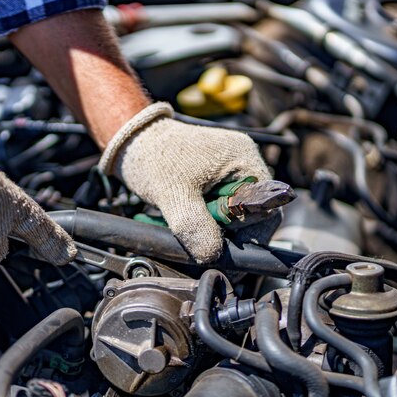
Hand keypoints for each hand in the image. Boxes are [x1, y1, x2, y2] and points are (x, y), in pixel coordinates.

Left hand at [100, 103, 274, 263]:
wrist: (130, 141)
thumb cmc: (151, 156)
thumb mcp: (173, 194)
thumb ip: (194, 226)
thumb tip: (212, 255)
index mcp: (244, 161)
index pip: (266, 210)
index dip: (247, 234)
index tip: (222, 248)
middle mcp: (243, 165)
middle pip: (250, 215)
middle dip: (225, 231)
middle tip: (199, 237)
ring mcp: (229, 172)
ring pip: (232, 216)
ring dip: (211, 226)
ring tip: (186, 223)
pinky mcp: (214, 180)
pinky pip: (219, 210)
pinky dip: (202, 219)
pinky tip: (184, 217)